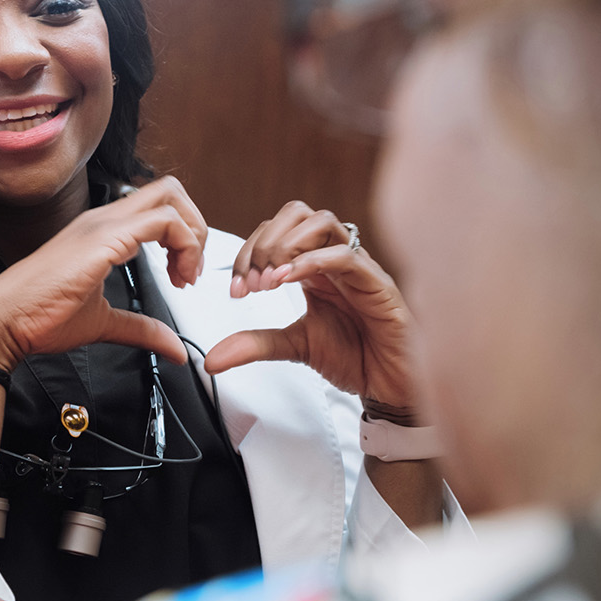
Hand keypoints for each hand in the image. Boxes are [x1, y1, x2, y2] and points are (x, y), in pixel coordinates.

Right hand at [0, 177, 206, 370]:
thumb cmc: (38, 316)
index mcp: (102, 230)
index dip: (183, 237)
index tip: (182, 276)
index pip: (158, 206)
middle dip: (195, 224)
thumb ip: (142, 330)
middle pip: (169, 190)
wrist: (4, 321)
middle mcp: (103, 219)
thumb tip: (174, 348)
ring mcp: (103, 225)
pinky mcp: (104, 240)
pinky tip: (174, 278)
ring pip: (170, 199)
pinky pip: (162, 222)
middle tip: (191, 267)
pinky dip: (182, 246)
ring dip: (192, 236)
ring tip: (185, 276)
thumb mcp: (103, 322)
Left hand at [203, 201, 417, 407]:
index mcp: (314, 266)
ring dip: (287, 245)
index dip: (248, 253)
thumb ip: (254, 344)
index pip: (276, 233)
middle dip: (265, 241)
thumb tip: (211, 359)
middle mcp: (335, 259)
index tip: (235, 289)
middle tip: (252, 281)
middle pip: (298, 214)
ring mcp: (358, 267)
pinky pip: (346, 256)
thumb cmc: (353, 357)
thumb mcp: (293, 346)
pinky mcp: (378, 284)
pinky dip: (312, 262)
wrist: (390, 386)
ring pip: (323, 222)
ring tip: (270, 279)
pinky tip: (289, 280)